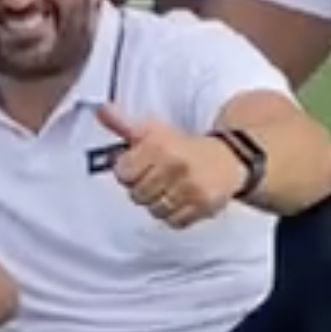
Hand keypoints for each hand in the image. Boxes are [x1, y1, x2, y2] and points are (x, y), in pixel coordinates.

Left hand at [97, 103, 246, 226]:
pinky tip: (181, 200)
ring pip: (154, 210)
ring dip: (157, 204)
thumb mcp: (153, 130)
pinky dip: (174, 216)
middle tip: (155, 179)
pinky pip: (174, 222)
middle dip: (142, 189)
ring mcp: (191, 187)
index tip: (137, 167)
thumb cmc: (182, 146)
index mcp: (159, 145)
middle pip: (137, 195)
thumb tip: (102, 110)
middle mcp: (176, 165)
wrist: (228, 157)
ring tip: (168, 190)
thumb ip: (123, 124)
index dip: (127, 172)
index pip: (123, 172)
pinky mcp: (205, 205)